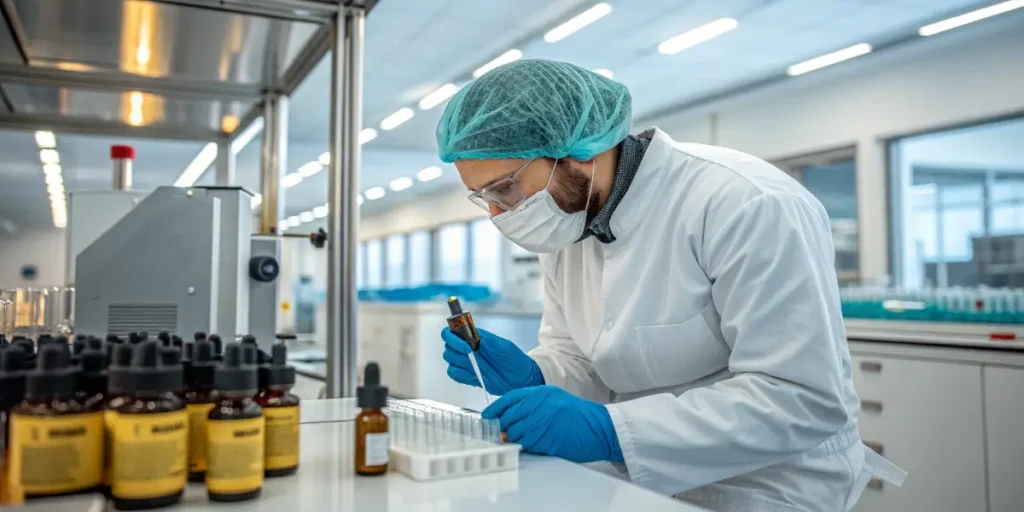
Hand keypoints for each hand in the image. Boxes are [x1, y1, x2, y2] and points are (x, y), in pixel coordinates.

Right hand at [441, 327, 543, 394]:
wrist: (521, 379)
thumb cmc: (514, 359)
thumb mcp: (503, 346)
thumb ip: (486, 340)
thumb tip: (471, 333)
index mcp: (474, 337)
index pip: (452, 331)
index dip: (452, 336)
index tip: (465, 344)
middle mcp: (467, 349)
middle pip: (448, 346)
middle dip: (456, 350)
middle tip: (471, 355)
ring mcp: (467, 363)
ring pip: (449, 359)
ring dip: (458, 362)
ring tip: (475, 366)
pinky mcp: (468, 376)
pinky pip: (454, 374)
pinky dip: (459, 374)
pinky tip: (472, 375)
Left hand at [482, 385, 622, 462]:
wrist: (601, 428)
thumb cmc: (579, 417)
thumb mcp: (554, 402)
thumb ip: (532, 407)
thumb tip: (509, 421)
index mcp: (542, 393)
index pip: (510, 398)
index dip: (496, 408)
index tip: (487, 417)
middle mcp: (541, 404)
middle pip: (510, 417)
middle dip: (503, 428)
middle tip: (501, 434)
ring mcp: (545, 420)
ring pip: (516, 433)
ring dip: (515, 440)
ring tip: (523, 440)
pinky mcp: (549, 438)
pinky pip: (529, 444)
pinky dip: (527, 447)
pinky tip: (535, 445)